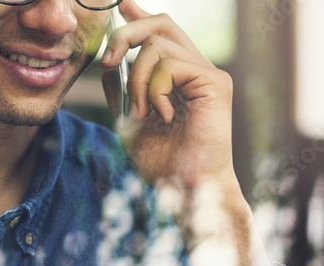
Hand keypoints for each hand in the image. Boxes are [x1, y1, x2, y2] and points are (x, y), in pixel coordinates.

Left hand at [100, 0, 237, 194]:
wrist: (185, 188)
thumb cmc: (161, 163)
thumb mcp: (128, 123)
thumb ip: (121, 93)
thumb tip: (109, 66)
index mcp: (178, 78)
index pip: (160, 34)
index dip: (139, 16)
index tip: (121, 5)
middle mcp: (196, 70)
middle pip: (160, 24)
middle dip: (126, 34)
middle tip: (108, 61)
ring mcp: (208, 74)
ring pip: (157, 46)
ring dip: (137, 80)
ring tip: (142, 113)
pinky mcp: (215, 82)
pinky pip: (170, 65)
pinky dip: (155, 90)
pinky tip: (161, 115)